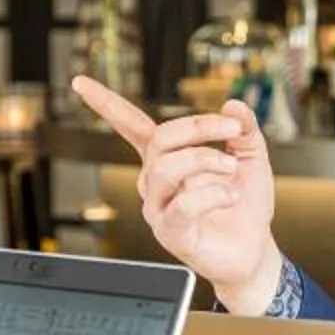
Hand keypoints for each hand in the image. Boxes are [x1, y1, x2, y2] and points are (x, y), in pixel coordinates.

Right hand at [72, 76, 284, 312]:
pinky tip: (231, 196)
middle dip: (199, 127)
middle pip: (159, 140)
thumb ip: (244, 129)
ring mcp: (158, 208)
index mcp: (167, 159)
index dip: (106, 104)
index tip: (80, 83)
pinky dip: (212, 195)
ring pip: (166, 169)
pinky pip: (182, 206)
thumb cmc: (246, 205)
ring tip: (232, 167)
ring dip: (204, 159)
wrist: (254, 251)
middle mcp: (155, 182)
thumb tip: (234, 105)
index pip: (131, 126)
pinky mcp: (171, 233)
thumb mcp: (251, 157)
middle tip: (233, 131)